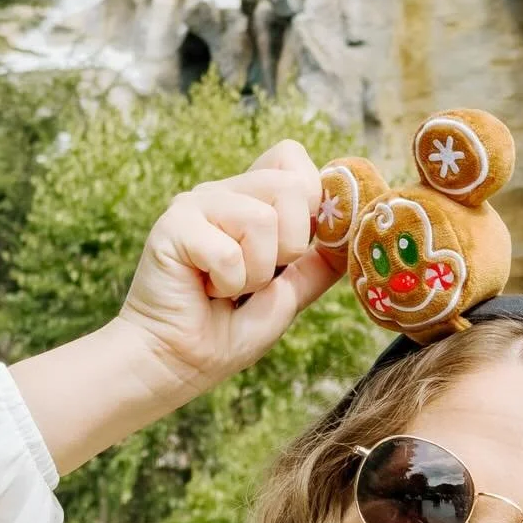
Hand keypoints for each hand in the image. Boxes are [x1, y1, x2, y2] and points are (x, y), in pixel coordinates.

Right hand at [115, 140, 338, 402]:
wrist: (175, 364)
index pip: (291, 158)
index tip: (296, 249)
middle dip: (291, 246)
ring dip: (256, 272)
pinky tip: (205, 290)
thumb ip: (316, 265)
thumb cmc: (224, 332)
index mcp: (249, 201)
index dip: (311, 198)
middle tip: (258, 277)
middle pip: (290, 185)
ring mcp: (196, 205)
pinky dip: (227, 283)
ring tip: (229, 288)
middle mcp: (223, 194)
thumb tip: (349, 235)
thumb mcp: (287, 297)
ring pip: (263, 218)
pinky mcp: (173, 226)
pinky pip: (228, 250)